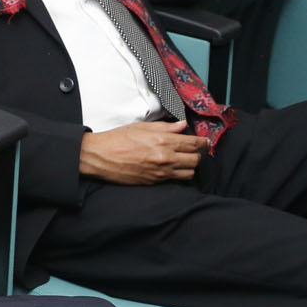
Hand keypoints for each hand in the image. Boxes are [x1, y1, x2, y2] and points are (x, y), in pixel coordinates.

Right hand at [79, 119, 208, 183]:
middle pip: (196, 159)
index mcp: (162, 140)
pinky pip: (178, 179)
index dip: (203, 142)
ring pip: (190, 171)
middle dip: (197, 153)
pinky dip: (180, 174)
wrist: (100, 156)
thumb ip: (165, 127)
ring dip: (190, 165)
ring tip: (184, 159)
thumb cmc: (118, 139)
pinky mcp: (156, 181)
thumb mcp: (141, 127)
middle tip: (192, 149)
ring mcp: (161, 171)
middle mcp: (165, 157)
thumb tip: (181, 125)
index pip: (193, 143)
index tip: (206, 142)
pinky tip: (174, 167)